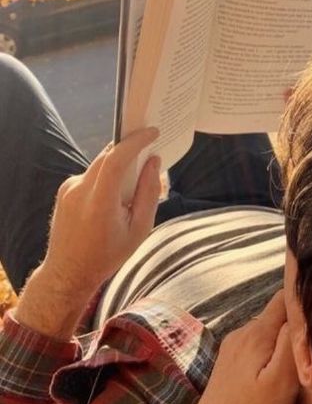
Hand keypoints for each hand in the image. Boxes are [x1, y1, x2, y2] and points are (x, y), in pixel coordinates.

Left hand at [43, 127, 160, 295]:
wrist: (68, 272)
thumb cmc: (108, 254)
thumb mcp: (139, 228)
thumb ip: (149, 193)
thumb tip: (155, 162)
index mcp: (99, 201)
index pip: (117, 158)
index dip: (136, 141)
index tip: (153, 132)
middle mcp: (79, 190)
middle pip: (108, 157)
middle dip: (131, 150)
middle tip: (150, 151)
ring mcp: (68, 189)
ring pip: (100, 165)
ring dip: (119, 167)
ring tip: (133, 184)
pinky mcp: (64, 191)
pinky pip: (91, 175)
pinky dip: (107, 178)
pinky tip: (115, 198)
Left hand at [171, 291, 298, 403]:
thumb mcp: (281, 382)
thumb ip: (292, 342)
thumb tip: (302, 309)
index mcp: (256, 332)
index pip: (286, 296)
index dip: (307, 301)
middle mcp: (242, 333)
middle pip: (278, 314)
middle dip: (299, 325)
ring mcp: (232, 350)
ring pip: (269, 332)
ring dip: (286, 342)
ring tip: (302, 364)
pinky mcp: (229, 366)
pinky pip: (258, 346)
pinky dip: (273, 353)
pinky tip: (279, 374)